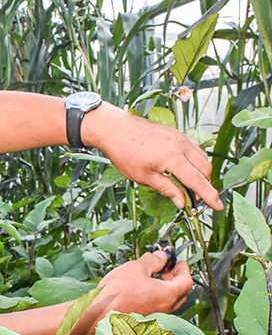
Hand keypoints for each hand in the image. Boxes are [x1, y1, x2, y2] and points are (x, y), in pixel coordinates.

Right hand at [70, 250, 193, 334]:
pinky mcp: (144, 321)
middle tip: (168, 268)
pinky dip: (156, 297)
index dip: (184, 269)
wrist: (97, 315)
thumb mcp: (136, 267)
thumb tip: (161, 257)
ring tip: (153, 277)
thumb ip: (153, 260)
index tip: (179, 262)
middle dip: (176, 278)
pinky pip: (158, 307)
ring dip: (166, 288)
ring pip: (169, 301)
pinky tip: (142, 289)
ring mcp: (155, 317)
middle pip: (181, 293)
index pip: (187, 281)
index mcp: (168, 295)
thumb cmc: (116, 294)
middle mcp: (165, 309)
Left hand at [84, 104, 222, 210]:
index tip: (218, 206)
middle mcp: (181, 145)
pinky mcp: (177, 133)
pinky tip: (186, 166)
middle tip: (196, 198)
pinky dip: (196, 159)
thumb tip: (182, 201)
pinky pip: (195, 147)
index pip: (197, 181)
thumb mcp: (144, 177)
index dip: (209, 195)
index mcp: (173, 158)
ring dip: (202, 172)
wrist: (116, 128)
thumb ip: (166, 188)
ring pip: (202, 157)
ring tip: (189, 184)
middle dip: (205, 184)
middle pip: (205, 169)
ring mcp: (180, 137)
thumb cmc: (125, 152)